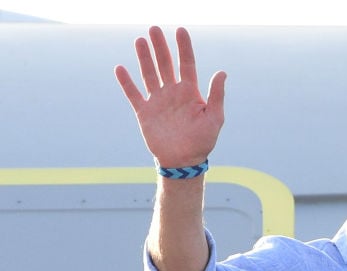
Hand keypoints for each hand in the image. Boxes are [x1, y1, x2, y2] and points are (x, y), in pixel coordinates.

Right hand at [114, 26, 225, 167]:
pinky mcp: (144, 112)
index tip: (180, 30)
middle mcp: (173, 93)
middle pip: (165, 64)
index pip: (186, 64)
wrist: (183, 161)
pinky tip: (120, 68)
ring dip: (144, 58)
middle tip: (154, 29)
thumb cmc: (203, 141)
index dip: (184, 47)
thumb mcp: (214, 118)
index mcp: (190, 93)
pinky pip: (133, 94)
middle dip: (160, 46)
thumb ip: (217, 95)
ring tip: (140, 40)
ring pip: (149, 74)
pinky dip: (126, 82)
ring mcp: (158, 101)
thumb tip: (222, 72)